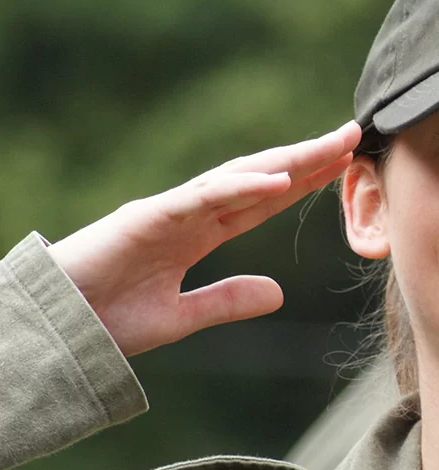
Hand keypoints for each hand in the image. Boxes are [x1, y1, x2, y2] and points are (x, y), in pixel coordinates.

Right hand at [48, 122, 360, 356]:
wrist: (53, 334)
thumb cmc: (106, 322)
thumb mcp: (183, 317)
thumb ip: (228, 301)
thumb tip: (278, 293)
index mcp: (199, 233)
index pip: (264, 200)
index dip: (304, 181)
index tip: (344, 164)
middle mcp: (189, 213)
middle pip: (261, 178)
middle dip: (307, 157)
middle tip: (353, 134)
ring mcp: (167, 211)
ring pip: (238, 177)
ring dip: (287, 161)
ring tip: (330, 146)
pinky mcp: (144, 219)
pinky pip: (201, 198)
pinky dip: (242, 186)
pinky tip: (279, 179)